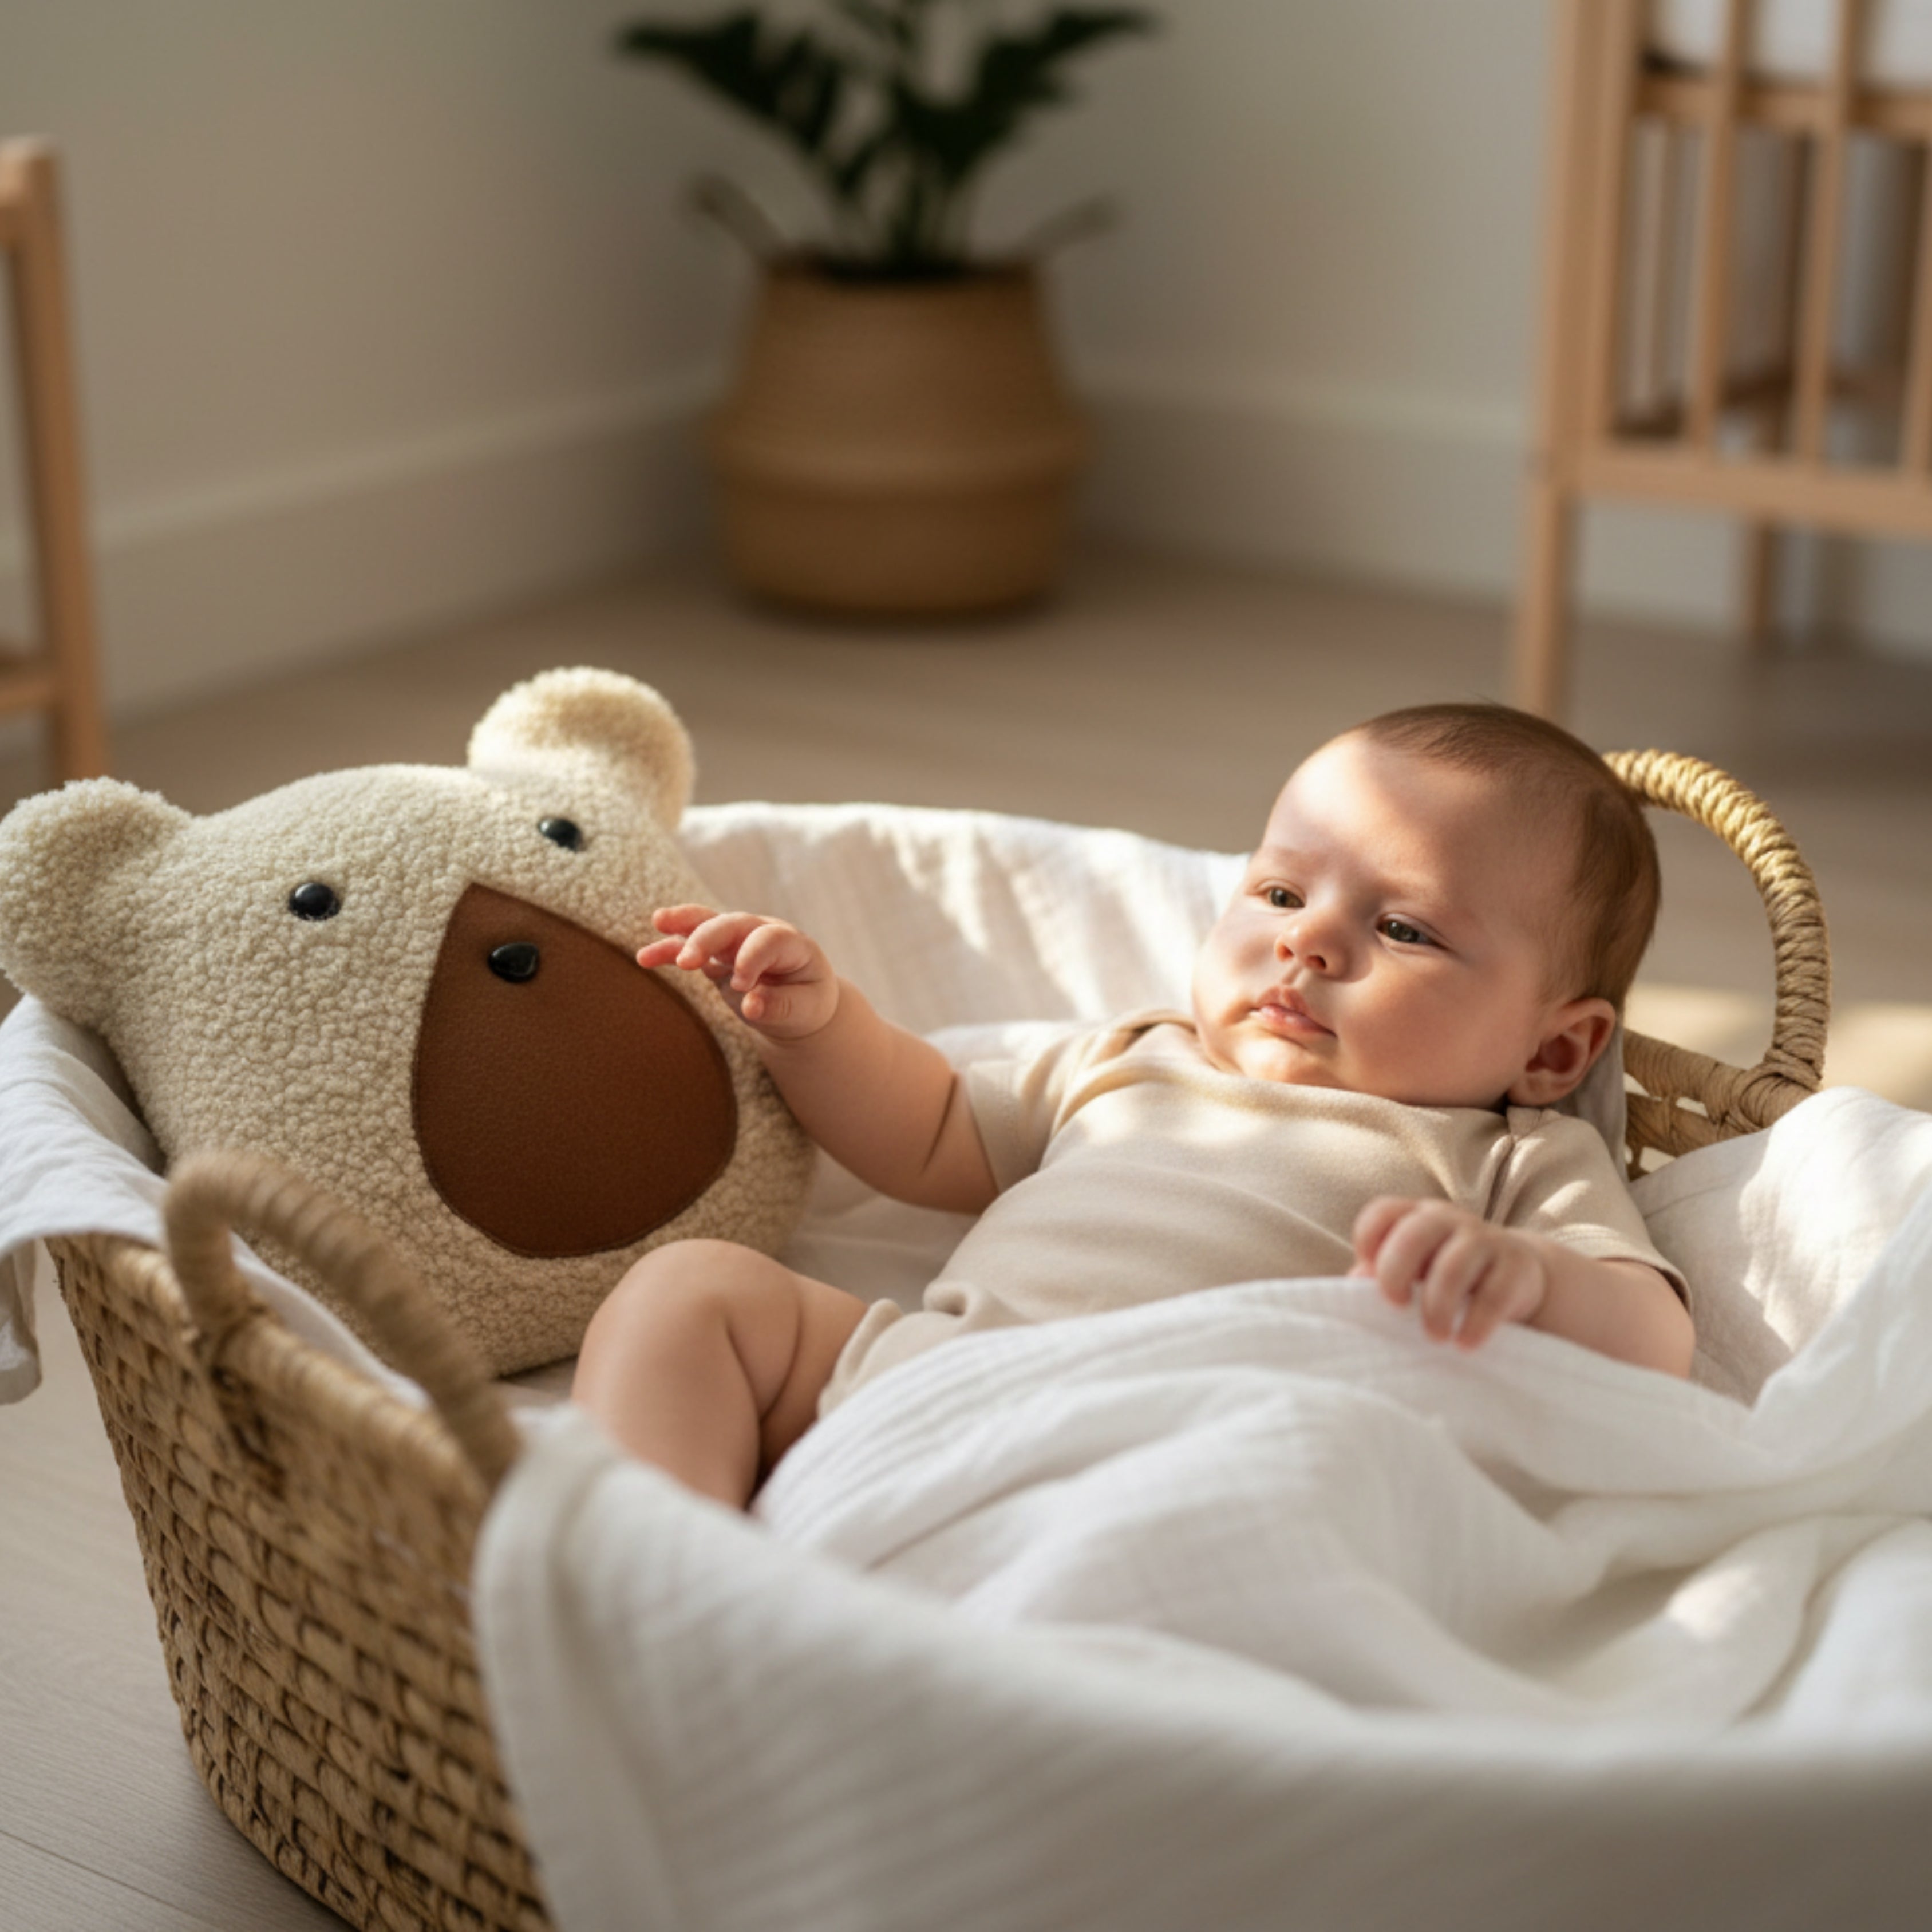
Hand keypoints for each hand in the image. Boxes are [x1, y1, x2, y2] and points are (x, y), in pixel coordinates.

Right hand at [638, 904, 838, 1041]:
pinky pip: (690, 945)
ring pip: (708, 924)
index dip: (752, 959)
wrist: (800, 1002)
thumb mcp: (804, 1010)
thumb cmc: (806, 1004)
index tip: (742, 986)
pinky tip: (646, 958)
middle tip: (687, 961)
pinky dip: (669, 949)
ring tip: (658, 923)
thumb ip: (779, 1007)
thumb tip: (751, 1004)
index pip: (769, 940)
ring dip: (684, 925)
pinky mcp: (717, 953)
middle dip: (708, 938)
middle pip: (733, 925)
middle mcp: (762, 933)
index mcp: (793, 945)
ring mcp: (738, 940)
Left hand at [1350, 1196, 1549, 1349]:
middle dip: (1395, 1274)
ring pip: (1452, 1267)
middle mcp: (1449, 1220)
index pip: (1383, 1212)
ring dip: (1436, 1308)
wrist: (1518, 1276)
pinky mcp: (1516, 1267)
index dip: (1368, 1241)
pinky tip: (1465, 1344)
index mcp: (1416, 1216)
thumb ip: (1381, 1272)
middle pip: (1413, 1236)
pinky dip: (1475, 1325)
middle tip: (1396, 1307)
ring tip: (1434, 1336)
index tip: (1367, 1280)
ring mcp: (1485, 1240)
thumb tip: (1356, 1280)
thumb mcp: (1414, 1269)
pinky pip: (1493, 1296)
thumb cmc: (1446, 1274)